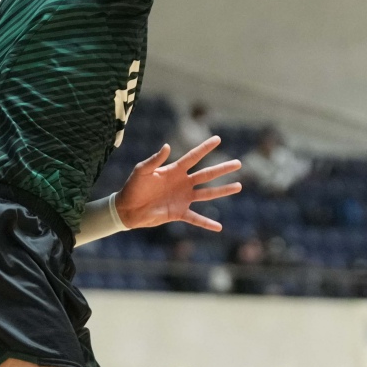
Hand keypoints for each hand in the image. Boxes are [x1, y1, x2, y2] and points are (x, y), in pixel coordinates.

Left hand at [113, 137, 241, 231]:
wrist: (127, 208)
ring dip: (223, 191)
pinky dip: (207, 223)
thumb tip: (167, 146)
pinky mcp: (179, 213)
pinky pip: (196, 218)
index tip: (218, 139)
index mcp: (174, 170)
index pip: (193, 157)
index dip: (205, 148)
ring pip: (207, 194)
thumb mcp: (142, 170)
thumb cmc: (133, 187)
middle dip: (222, 169)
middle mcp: (183, 183)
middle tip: (238, 163)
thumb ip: (155, 160)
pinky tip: (219, 227)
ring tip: (238, 186)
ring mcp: (183, 198)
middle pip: (207, 174)